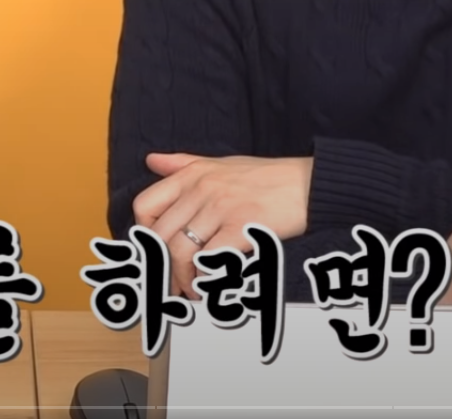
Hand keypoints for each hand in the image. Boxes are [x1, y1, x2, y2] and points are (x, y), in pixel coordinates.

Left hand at [133, 152, 311, 298]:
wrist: (308, 183)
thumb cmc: (267, 176)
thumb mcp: (219, 162)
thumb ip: (182, 163)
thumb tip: (151, 160)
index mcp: (191, 174)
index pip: (145, 205)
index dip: (143, 234)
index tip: (153, 251)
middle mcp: (200, 189)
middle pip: (160, 236)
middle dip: (160, 267)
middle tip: (169, 284)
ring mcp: (220, 208)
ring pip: (180, 252)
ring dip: (180, 279)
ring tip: (191, 291)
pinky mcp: (240, 227)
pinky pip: (209, 259)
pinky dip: (204, 278)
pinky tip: (209, 286)